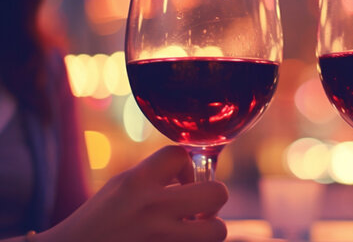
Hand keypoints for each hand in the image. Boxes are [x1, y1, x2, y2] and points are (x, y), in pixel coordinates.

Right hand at [38, 146, 227, 241]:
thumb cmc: (98, 223)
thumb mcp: (120, 187)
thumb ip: (156, 175)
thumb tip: (196, 173)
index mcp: (136, 183)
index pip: (180, 154)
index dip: (187, 165)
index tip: (180, 181)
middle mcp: (152, 209)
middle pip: (217, 192)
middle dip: (213, 198)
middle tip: (200, 208)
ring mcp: (161, 240)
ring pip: (218, 231)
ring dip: (209, 231)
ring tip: (193, 232)